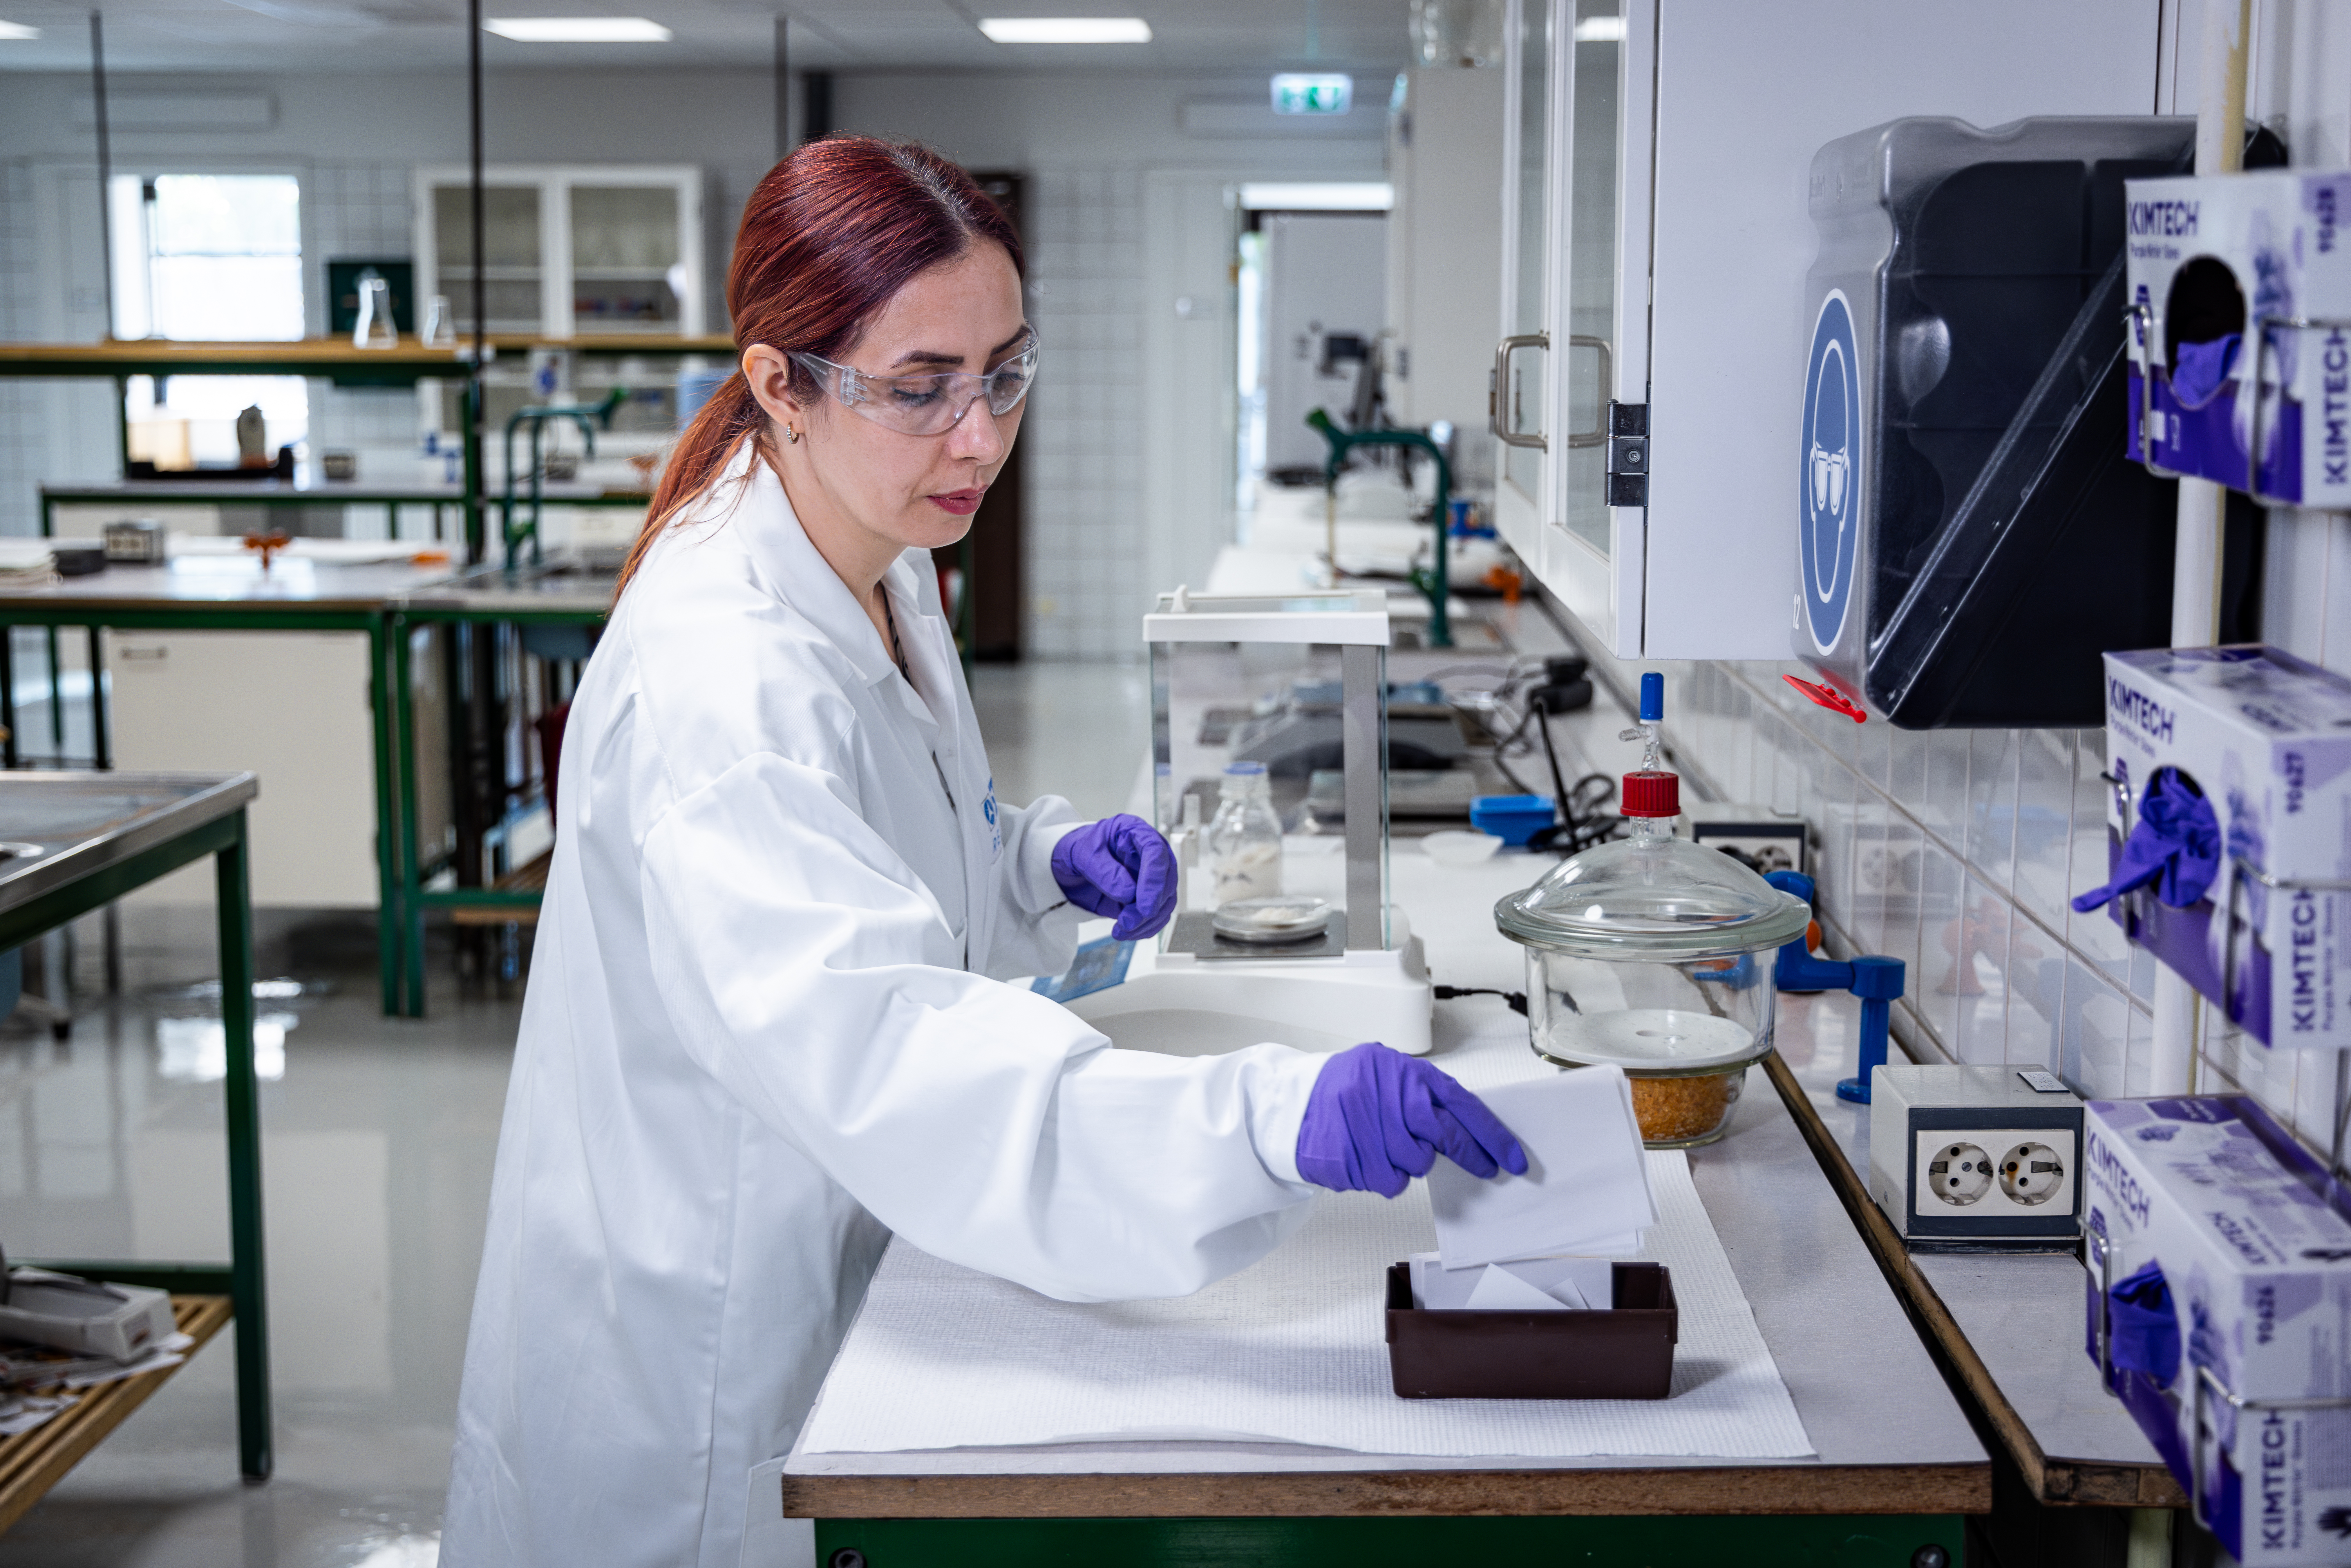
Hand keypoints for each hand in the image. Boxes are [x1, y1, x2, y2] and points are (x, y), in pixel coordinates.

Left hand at [1050, 814, 1178, 940]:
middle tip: (1129, 921)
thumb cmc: (1077, 850)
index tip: (1145, 906)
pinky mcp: (1145, 896)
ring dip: (1148, 920)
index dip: (1154, 879)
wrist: (1070, 866)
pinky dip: (1145, 927)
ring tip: (1122, 930)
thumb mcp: (1082, 854)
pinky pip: (1156, 914)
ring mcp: (1150, 876)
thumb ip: (1104, 870)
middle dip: (1151, 905)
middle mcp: (1148, 853)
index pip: (1155, 851)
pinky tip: (1127, 932)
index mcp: (1135, 832)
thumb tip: (1128, 893)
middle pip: (1166, 879)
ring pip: (1164, 900)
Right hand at [1295, 1042, 1527, 1197]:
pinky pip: (1388, 1181)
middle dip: (1470, 1156)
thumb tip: (1468, 1128)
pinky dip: (1384, 1174)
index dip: (1492, 1135)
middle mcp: (1389, 1099)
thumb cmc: (1350, 1086)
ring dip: (1410, 1162)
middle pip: (1444, 1138)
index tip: (1513, 1158)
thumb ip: (1427, 1095)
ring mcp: (1368, 1130)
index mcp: (1405, 1074)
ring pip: (1416, 1165)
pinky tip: (1369, 1155)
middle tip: (1484, 1168)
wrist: (1295, 1101)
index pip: (1462, 1106)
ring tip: (1389, 1145)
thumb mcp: (1391, 1072)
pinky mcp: (1350, 1159)